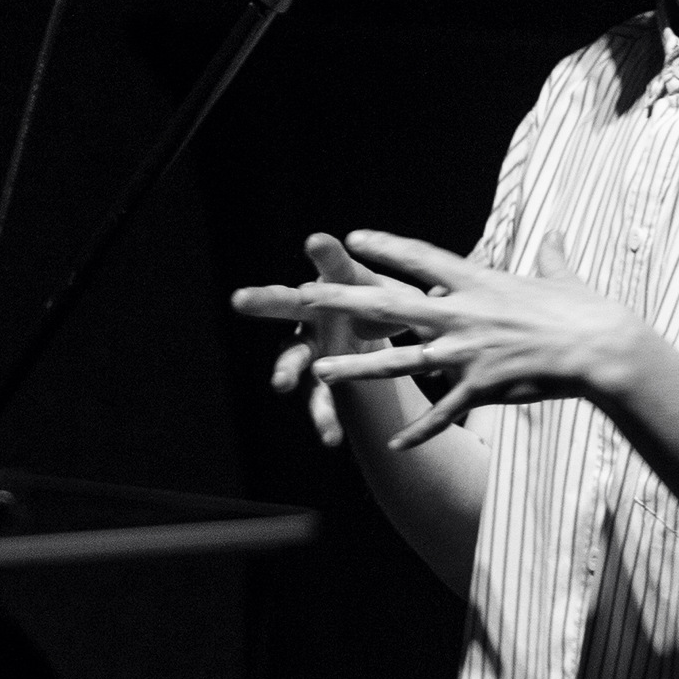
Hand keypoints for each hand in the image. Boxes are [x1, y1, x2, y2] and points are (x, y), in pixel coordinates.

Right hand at [231, 228, 394, 452]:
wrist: (367, 339)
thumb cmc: (381, 305)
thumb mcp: (393, 293)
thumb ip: (405, 290)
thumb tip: (438, 283)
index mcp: (336, 287)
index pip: (332, 268)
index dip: (326, 255)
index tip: (317, 241)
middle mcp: (312, 315)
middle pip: (285, 304)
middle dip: (264, 301)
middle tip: (240, 298)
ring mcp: (309, 350)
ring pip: (290, 357)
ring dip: (284, 369)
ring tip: (280, 382)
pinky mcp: (317, 383)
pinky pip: (319, 401)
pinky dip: (324, 418)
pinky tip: (330, 437)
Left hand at [270, 226, 631, 451]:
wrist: (601, 348)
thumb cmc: (586, 312)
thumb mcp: (562, 278)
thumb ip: (550, 257)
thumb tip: (553, 235)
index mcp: (479, 282)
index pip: (421, 258)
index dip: (385, 247)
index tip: (354, 238)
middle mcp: (463, 315)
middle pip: (390, 305)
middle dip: (344, 301)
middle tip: (306, 296)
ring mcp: (468, 353)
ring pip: (400, 362)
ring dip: (357, 368)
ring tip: (320, 371)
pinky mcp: (481, 388)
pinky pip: (442, 413)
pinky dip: (420, 432)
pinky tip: (394, 445)